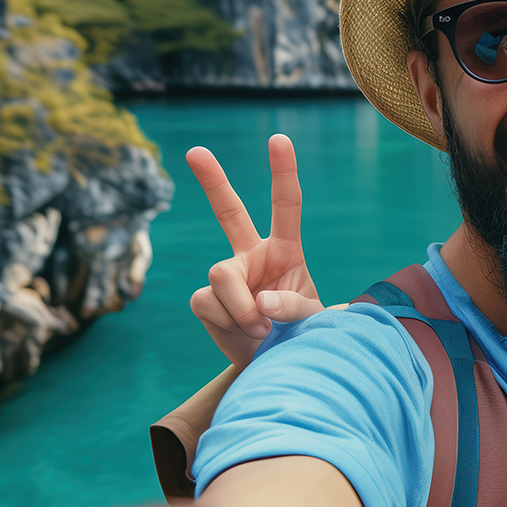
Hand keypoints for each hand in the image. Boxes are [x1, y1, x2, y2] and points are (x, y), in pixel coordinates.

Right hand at [186, 135, 323, 366]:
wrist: (276, 367)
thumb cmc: (302, 337)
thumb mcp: (312, 321)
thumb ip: (293, 307)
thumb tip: (260, 300)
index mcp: (285, 250)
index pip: (285, 206)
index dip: (282, 173)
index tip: (278, 140)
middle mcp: (252, 256)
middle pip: (228, 212)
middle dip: (212, 181)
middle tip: (195, 151)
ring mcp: (227, 277)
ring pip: (221, 274)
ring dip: (243, 308)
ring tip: (263, 331)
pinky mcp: (206, 300)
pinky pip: (208, 301)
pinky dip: (229, 322)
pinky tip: (242, 335)